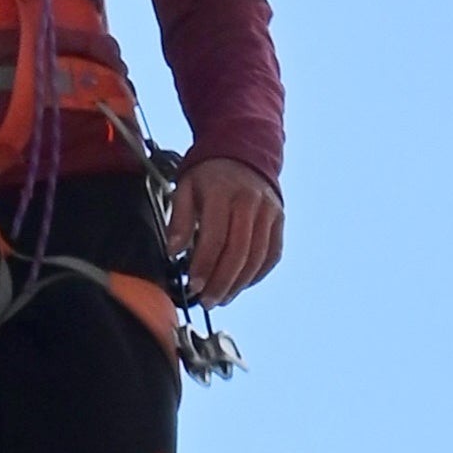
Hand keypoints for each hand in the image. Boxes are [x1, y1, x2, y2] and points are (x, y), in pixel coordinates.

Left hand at [166, 157, 282, 305]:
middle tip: (207, 301)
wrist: (242, 151)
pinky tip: (241, 284)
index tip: (193, 286)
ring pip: (258, 257)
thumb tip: (173, 251)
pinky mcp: (279, 220)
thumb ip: (179, 220)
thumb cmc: (209, 174)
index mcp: (223, 192)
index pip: (215, 237)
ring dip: (239, 284)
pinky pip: (272, 255)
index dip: (204, 265)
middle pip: (239, 252)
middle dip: (222, 282)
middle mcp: (250, 202)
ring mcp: (268, 211)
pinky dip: (257, 274)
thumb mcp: (185, 188)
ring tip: (222, 298)